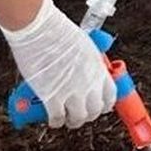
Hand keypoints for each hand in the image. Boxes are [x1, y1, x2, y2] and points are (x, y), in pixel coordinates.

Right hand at [0, 0, 116, 128]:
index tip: (101, 106)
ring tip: (67, 119)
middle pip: (95, 110)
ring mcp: (71, 90)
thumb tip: (84, 73)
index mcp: (98, 67)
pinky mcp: (52, 96)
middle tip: (81, 114)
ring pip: (78, 118)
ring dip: (73, 121)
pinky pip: (57, 118)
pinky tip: (53, 119)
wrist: (39, 28)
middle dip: (88, 115)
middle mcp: (89, 81)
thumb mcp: (84, 45)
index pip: (110, 94)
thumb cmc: (57, 31)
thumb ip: (87, 63)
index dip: (105, 104)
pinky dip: (56, 121)